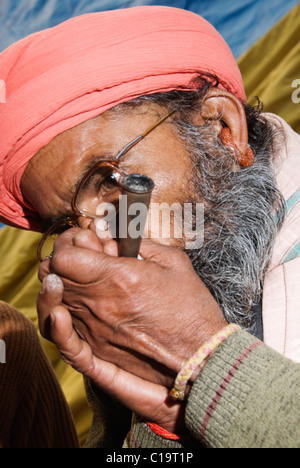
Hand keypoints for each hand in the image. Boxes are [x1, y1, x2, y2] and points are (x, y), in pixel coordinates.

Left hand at [37, 228, 226, 431]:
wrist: (202, 359)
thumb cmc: (193, 310)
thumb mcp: (174, 263)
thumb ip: (141, 244)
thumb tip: (118, 235)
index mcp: (118, 278)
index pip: (64, 256)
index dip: (70, 243)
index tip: (87, 241)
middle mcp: (99, 305)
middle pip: (53, 275)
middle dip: (64, 259)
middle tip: (85, 256)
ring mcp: (94, 331)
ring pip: (52, 302)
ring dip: (57, 285)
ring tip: (73, 279)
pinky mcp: (97, 353)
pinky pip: (60, 339)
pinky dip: (54, 322)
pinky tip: (60, 311)